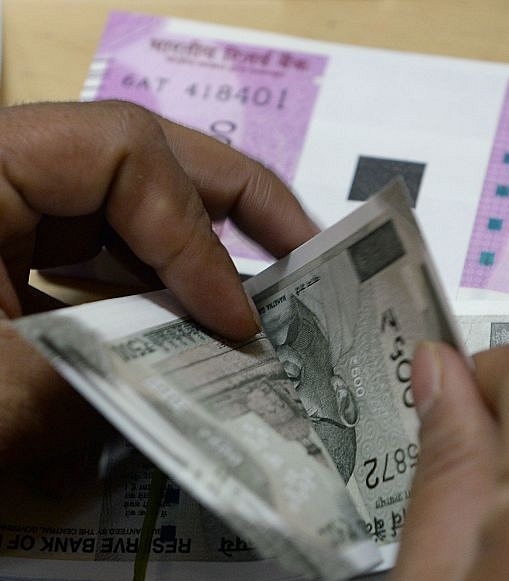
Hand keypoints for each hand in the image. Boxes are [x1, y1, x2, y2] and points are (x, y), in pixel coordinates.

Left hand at [0, 100, 318, 463]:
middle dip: (229, 199)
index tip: (239, 323)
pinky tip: (181, 336)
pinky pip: (81, 261)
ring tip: (262, 296)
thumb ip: (104, 378)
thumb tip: (202, 374)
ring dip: (192, 252)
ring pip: (115, 208)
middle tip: (307, 249)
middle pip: (134, 154)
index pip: (123, 157)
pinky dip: (139, 294)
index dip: (197, 236)